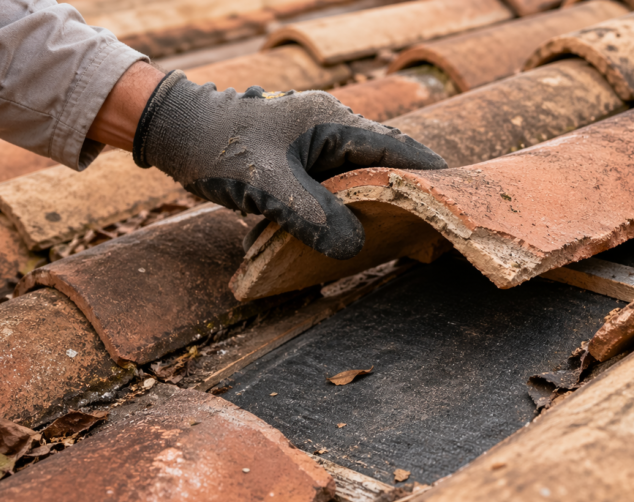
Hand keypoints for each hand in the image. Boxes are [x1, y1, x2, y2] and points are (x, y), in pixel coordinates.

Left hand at [131, 71, 446, 258]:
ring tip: (405, 239)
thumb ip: (310, 214)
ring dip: (377, 208)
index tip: (459, 199)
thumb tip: (353, 247)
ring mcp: (317, 147)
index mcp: (333, 122)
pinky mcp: (302, 165)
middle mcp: (332, 130)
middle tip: (435, 229)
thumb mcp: (265, 183)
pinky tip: (354, 238)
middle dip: (408, 195)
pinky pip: (336, 190)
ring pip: (360, 180)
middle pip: (385, 164)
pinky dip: (347, 212)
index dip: (429, 174)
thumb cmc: (218, 147)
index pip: (396, 148)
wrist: (174, 133)